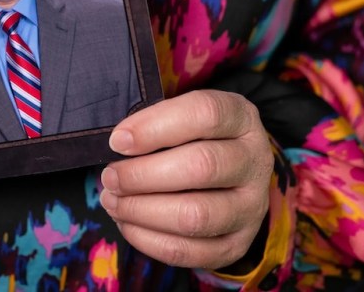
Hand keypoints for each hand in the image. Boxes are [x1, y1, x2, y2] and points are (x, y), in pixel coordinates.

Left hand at [100, 90, 272, 268]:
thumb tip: (119, 144)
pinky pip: (190, 251)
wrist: (226, 173)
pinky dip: (148, 240)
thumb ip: (152, 121)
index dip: (155, 127)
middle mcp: (254, 161)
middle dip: (142, 175)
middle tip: (109, 177)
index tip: (117, 141)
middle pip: (201, 167)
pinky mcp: (237, 243)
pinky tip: (126, 223)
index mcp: (240, 117)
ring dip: (142, 211)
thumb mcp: (179, 113)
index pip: (205, 114)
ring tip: (113, 201)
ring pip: (196, 216)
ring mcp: (251, 206)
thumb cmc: (190, 136)